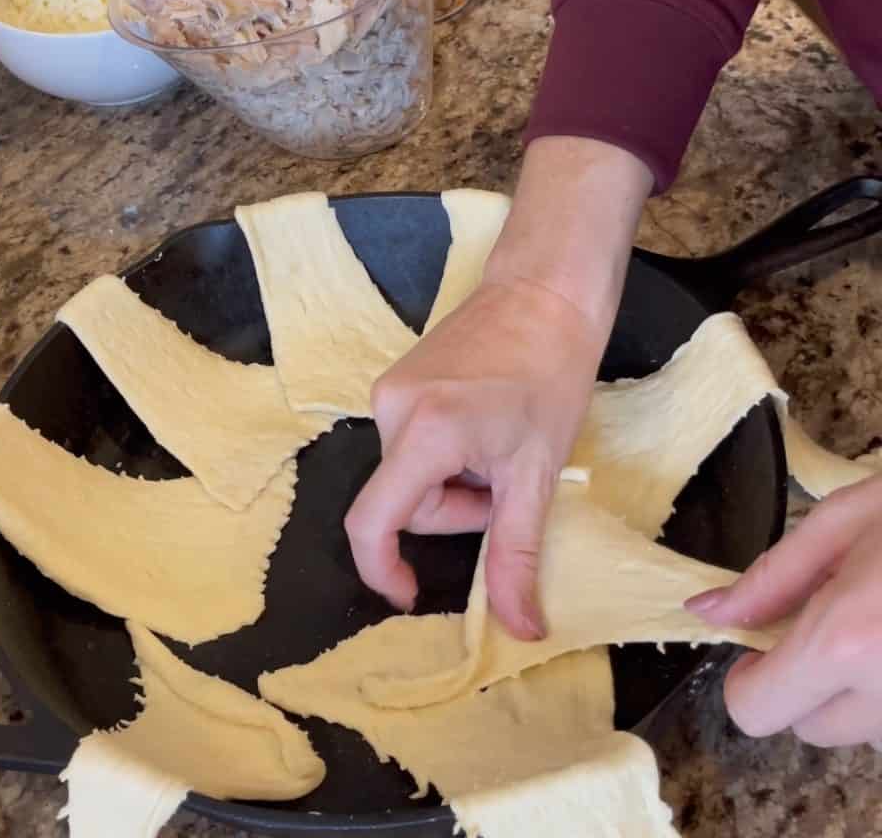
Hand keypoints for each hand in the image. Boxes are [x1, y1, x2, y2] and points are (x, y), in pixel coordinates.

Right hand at [344, 137, 652, 639]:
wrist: (544, 295)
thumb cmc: (551, 379)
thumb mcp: (536, 474)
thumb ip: (516, 555)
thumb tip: (520, 629)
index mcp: (422, 433)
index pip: (372, 522)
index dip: (382, 571)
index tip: (412, 595)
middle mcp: (388, 409)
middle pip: (404, 500)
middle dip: (454, 509)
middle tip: (506, 486)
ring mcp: (387, 389)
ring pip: (408, 474)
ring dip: (450, 482)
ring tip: (499, 450)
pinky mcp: (395, 380)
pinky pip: (409, 443)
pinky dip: (442, 455)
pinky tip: (482, 428)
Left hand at [686, 473, 881, 747]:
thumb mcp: (844, 519)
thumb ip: (771, 577)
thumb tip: (709, 613)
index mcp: (846, 641)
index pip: (756, 710)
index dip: (748, 677)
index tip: (762, 643)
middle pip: (810, 728)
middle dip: (806, 682)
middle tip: (836, 618)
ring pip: (866, 729)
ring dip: (861, 690)